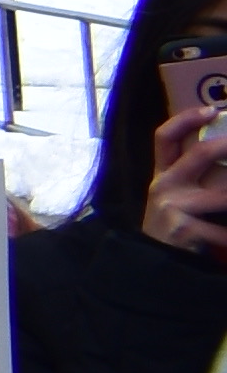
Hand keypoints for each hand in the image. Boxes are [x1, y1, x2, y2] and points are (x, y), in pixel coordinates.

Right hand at [142, 100, 226, 261]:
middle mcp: (164, 185)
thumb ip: (188, 177)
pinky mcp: (184, 229)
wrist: (153, 262)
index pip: (165, 137)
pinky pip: (223, 231)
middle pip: (200, 154)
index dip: (187, 119)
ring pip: (223, 195)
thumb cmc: (172, 224)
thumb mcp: (171, 196)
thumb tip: (220, 153)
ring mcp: (174, 207)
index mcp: (162, 174)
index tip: (212, 110)